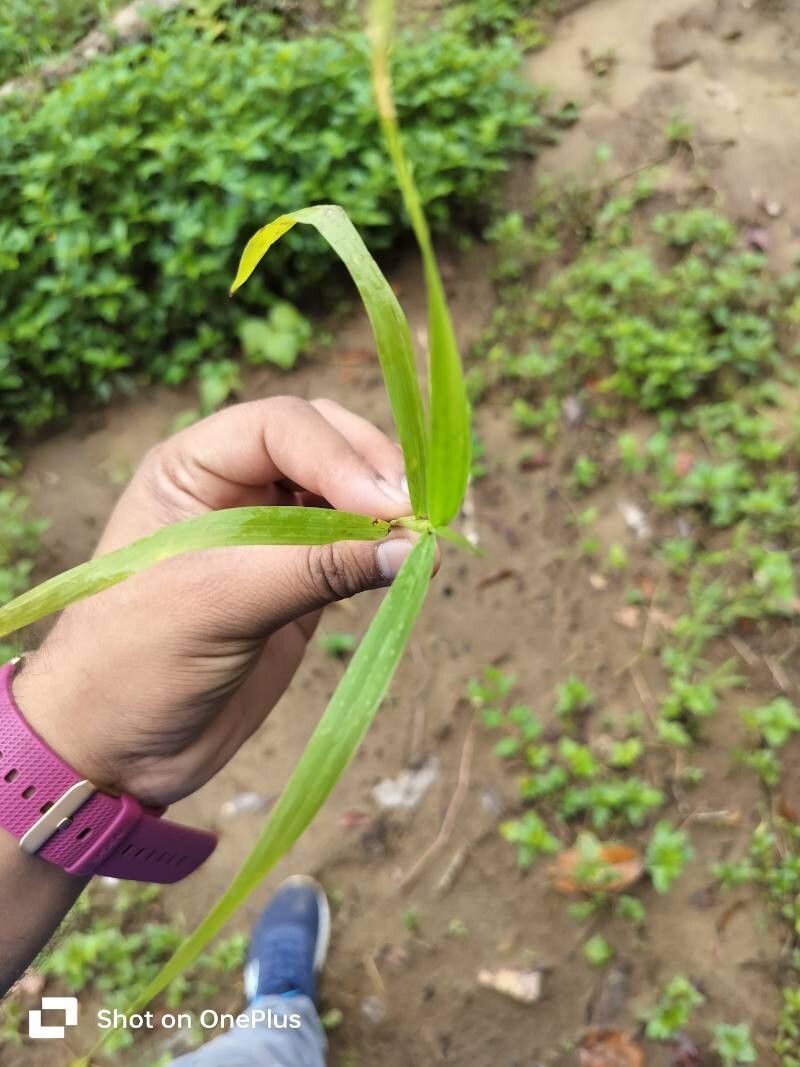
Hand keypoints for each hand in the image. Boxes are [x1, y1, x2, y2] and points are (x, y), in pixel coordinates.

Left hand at [13, 397, 418, 806]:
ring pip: (346, 493)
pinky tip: (407, 566)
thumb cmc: (134, 663)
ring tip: (421, 540)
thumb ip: (314, 568)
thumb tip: (410, 548)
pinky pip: (353, 549)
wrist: (116, 751)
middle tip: (415, 515)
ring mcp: (270, 536)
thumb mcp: (216, 604)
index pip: (280, 427)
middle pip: (323, 444)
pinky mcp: (299, 583)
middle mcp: (234, 489)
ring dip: (386, 511)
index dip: (338, 455)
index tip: (385, 506)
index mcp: (191, 469)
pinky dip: (384, 552)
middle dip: (372, 470)